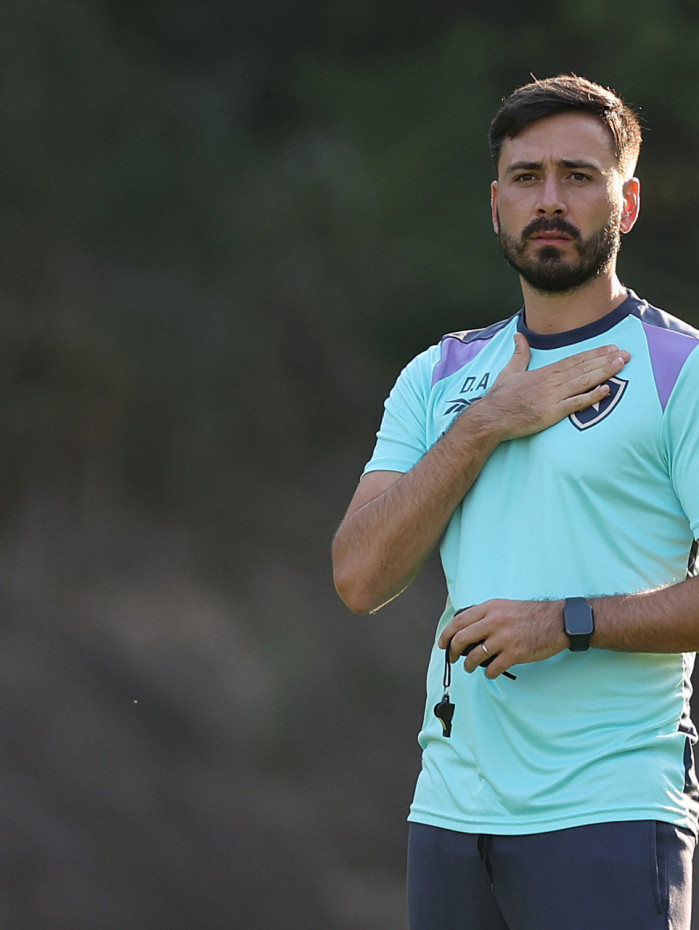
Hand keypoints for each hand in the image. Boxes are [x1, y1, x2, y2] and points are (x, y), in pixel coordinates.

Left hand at [438, 598, 567, 678]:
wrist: (558, 621)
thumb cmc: (532, 614)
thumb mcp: (505, 606)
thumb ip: (486, 615)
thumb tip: (467, 629)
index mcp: (490, 608)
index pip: (458, 621)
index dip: (446, 634)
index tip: (442, 643)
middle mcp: (493, 621)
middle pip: (461, 639)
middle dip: (452, 651)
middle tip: (451, 657)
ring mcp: (503, 638)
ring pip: (475, 656)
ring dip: (469, 665)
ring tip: (469, 667)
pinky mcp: (514, 653)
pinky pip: (493, 668)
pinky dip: (489, 673)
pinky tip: (491, 673)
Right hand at [474, 334, 629, 439]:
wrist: (492, 416)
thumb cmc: (500, 396)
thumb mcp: (509, 371)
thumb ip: (519, 353)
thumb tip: (518, 335)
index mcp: (544, 372)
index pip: (574, 360)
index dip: (594, 353)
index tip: (611, 348)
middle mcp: (552, 381)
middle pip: (583, 368)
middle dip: (606, 360)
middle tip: (626, 354)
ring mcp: (553, 396)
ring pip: (583, 381)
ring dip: (604, 372)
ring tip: (621, 365)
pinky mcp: (552, 412)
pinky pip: (576, 403)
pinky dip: (592, 396)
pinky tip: (607, 390)